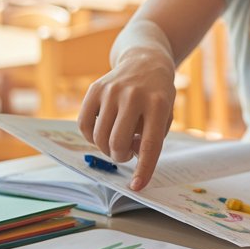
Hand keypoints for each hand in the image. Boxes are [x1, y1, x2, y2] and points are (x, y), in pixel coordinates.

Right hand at [77, 48, 175, 190]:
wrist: (144, 61)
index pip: (150, 145)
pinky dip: (90, 136)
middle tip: (126, 153)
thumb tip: (129, 153)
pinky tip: (102, 131)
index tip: (137, 187)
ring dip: (107, 148)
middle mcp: (133, 95)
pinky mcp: (95, 89)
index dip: (143, 169)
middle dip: (120, 157)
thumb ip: (151, 137)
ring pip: (99, 137)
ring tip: (118, 140)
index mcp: (158, 104)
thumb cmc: (157, 96)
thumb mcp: (165, 114)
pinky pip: (83, 124)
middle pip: (118, 143)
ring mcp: (111, 90)